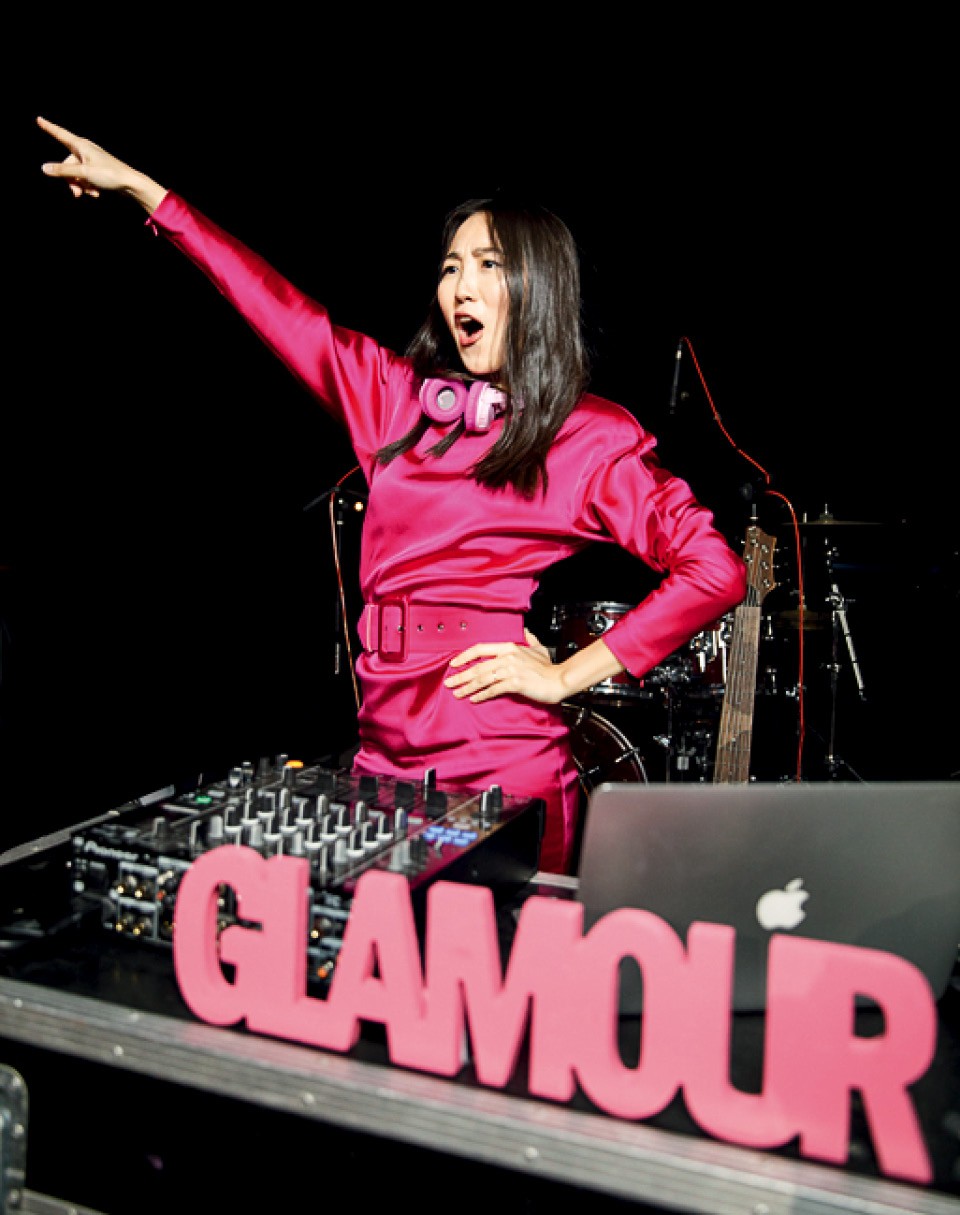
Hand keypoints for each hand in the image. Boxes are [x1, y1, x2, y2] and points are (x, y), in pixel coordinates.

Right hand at [37, 116, 165, 210]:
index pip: (60, 134)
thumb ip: (63, 171)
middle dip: (69, 180)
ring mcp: (91, 161)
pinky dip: (88, 186)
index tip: (39, 119)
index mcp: (81, 145)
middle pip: (66, 164)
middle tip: (76, 193)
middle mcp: (85, 150)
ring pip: (75, 174)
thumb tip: (44, 169)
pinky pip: (85, 179)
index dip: (48, 127)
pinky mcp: (97, 170)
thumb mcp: (83, 173)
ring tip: (91, 193)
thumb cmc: (109, 174)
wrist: (130, 183)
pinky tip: (96, 193)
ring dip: (80, 186)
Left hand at [444, 629, 566, 704]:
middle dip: (461, 676)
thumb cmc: (549, 667)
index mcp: (509, 647)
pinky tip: (474, 699)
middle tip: (449, 682)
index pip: (480, 649)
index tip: (454, 663)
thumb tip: (526, 631)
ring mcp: (511, 670)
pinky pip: (494, 690)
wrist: (559, 680)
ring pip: (483, 679)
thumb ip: (530, 639)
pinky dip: (482, 695)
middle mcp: (508, 657)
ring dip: (468, 687)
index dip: (465, 656)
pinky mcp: (515, 683)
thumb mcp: (539, 648)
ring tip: (457, 693)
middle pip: (478, 667)